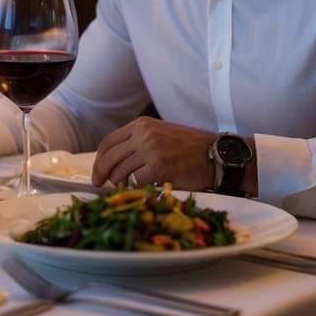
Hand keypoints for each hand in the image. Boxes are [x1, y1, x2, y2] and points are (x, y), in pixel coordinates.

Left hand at [91, 117, 216, 191]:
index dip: (99, 160)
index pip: (109, 142)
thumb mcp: (162, 135)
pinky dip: (136, 189)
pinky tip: (143, 191)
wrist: (218, 154)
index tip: (97, 174)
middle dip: (102, 174)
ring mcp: (151, 149)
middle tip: (101, 186)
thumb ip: (140, 142)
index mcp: (142, 124)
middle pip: (110, 157)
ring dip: (120, 185)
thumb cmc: (192, 148)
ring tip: (128, 189)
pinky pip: (135, 182)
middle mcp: (144, 133)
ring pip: (120, 172)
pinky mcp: (159, 166)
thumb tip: (116, 162)